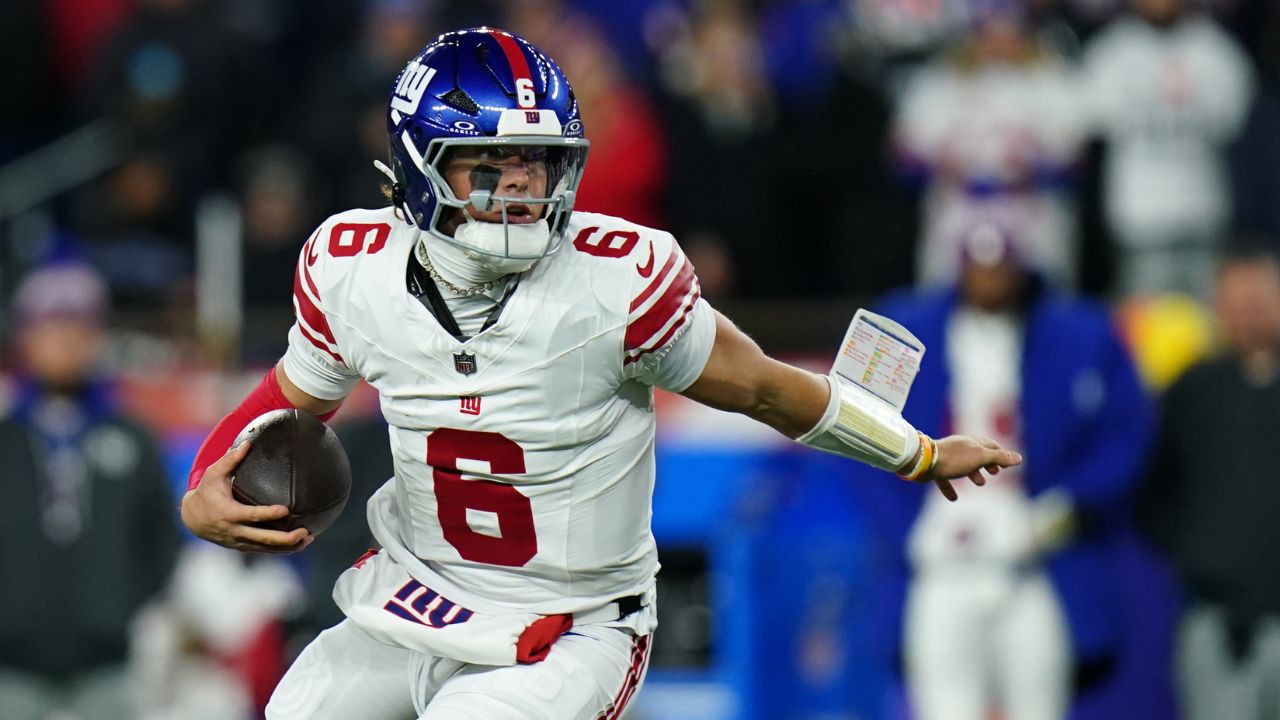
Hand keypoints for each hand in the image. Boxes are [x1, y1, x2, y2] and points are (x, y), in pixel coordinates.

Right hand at [180, 441, 312, 553]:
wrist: (192, 519)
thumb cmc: (206, 492)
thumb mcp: (213, 474)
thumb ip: (230, 460)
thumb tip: (247, 443)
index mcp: (228, 513)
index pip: (252, 516)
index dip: (268, 514)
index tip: (286, 510)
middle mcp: (235, 530)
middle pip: (263, 539)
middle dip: (285, 538)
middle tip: (305, 531)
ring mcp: (239, 541)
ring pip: (266, 548)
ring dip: (288, 546)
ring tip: (309, 538)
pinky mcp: (242, 546)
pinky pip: (264, 550)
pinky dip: (281, 549)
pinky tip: (300, 543)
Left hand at [910, 435, 1022, 501]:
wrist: (925, 461)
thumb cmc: (955, 458)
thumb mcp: (981, 457)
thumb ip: (999, 458)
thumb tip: (1019, 458)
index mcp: (971, 442)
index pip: (990, 445)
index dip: (1000, 454)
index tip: (1006, 464)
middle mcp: (960, 448)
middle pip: (977, 454)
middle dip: (987, 463)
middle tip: (994, 473)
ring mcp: (947, 458)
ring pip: (962, 466)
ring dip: (973, 474)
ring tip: (981, 483)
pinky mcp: (935, 469)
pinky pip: (944, 479)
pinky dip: (950, 488)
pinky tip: (954, 498)